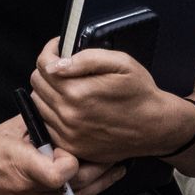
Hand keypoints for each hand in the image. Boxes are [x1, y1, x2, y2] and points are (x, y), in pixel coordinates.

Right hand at [0, 115, 121, 194]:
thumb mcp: (6, 131)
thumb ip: (37, 124)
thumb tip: (62, 112)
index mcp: (20, 164)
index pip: (61, 172)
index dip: (73, 162)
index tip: (72, 150)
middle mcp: (28, 190)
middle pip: (78, 186)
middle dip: (101, 171)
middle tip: (115, 158)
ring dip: (96, 185)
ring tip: (109, 171)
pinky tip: (83, 184)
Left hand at [30, 37, 194, 162]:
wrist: (157, 127)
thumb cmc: (141, 93)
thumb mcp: (121, 64)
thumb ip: (85, 59)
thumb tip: (55, 64)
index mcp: (78, 92)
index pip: (43, 65)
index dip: (50, 52)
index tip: (59, 48)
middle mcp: (68, 115)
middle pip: (37, 83)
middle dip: (48, 71)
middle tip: (65, 68)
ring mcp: (68, 134)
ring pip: (38, 103)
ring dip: (48, 92)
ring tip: (68, 87)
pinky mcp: (70, 146)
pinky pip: (46, 123)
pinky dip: (52, 112)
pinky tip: (69, 106)